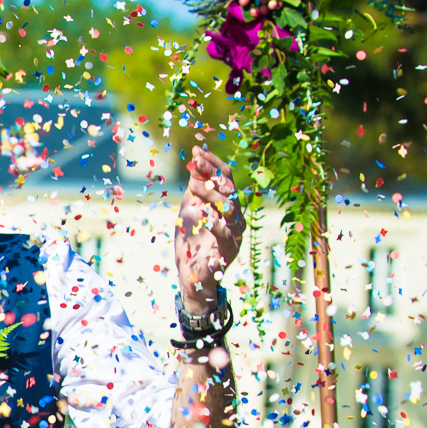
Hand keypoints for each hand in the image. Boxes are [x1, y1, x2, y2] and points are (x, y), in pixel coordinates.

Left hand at [175, 146, 245, 313]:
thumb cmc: (193, 241)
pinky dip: (216, 227)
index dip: (212, 164)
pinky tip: (206, 218)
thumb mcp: (190, 209)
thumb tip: (195, 162)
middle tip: (193, 169)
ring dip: (212, 198)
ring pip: (230, 212)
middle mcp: (235, 218)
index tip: (197, 152)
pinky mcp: (228, 253)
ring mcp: (234, 235)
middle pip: (229, 191)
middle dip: (211, 177)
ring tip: (194, 189)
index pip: (226, 178)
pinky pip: (226, 238)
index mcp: (228, 205)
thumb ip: (195, 189)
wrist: (191, 275)